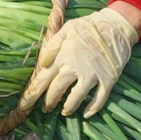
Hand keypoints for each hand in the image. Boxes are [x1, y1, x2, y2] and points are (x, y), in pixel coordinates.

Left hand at [20, 7, 139, 118]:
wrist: (117, 25)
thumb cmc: (90, 26)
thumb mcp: (67, 29)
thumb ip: (52, 45)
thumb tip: (41, 62)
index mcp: (63, 56)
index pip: (42, 80)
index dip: (31, 95)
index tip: (23, 106)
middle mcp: (75, 68)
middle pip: (56, 91)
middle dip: (49, 102)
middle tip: (45, 108)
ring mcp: (92, 75)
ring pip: (76, 98)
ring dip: (68, 107)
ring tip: (65, 111)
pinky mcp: (108, 79)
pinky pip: (99, 99)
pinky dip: (92, 108)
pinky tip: (86, 113)